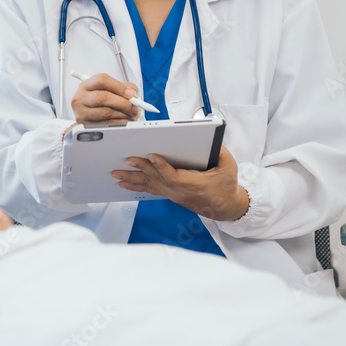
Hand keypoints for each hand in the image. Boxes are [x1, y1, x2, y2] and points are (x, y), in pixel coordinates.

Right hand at [71, 73, 139, 125]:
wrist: (87, 114)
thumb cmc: (100, 100)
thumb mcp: (109, 89)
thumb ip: (124, 87)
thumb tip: (133, 96)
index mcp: (86, 85)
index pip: (102, 80)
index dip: (119, 86)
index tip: (132, 94)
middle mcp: (81, 97)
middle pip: (103, 97)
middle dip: (123, 103)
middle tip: (135, 107)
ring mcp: (81, 112)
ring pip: (106, 112)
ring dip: (124, 114)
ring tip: (132, 114)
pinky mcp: (85, 125)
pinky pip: (106, 124)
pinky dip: (120, 123)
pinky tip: (125, 120)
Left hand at [110, 146, 249, 221]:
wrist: (226, 208)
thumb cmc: (226, 187)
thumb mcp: (229, 166)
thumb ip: (220, 151)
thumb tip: (211, 138)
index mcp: (192, 184)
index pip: (172, 175)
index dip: (160, 165)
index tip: (150, 155)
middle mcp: (179, 191)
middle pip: (155, 179)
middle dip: (140, 169)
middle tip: (126, 160)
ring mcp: (173, 195)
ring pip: (149, 185)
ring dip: (132, 180)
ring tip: (116, 175)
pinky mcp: (171, 195)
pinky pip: (151, 189)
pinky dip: (136, 186)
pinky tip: (124, 184)